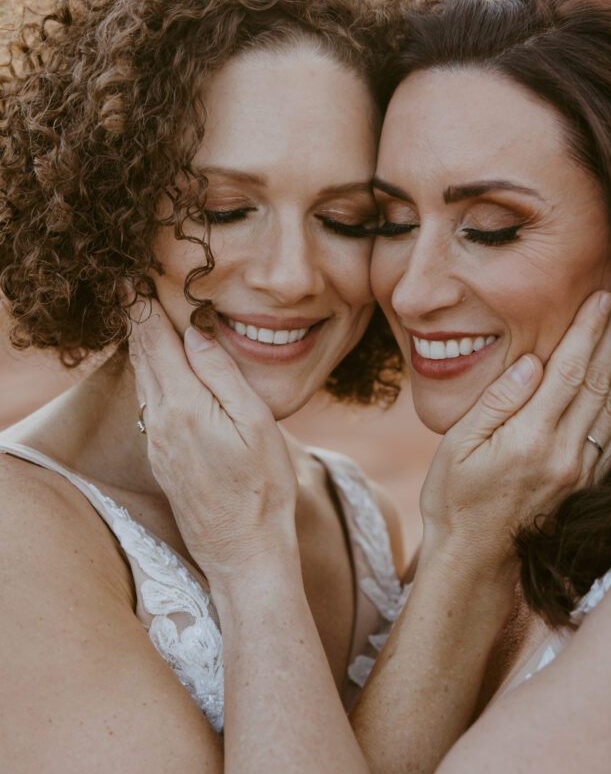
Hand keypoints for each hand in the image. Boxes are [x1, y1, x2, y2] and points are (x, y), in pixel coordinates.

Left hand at [128, 299, 298, 586]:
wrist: (243, 550)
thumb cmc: (261, 486)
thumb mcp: (255, 422)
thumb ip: (222, 374)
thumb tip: (196, 334)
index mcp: (183, 406)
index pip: (154, 343)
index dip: (142, 308)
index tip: (133, 279)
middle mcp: (160, 422)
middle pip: (141, 358)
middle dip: (136, 320)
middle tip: (131, 287)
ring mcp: (157, 442)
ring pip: (141, 380)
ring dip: (140, 346)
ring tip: (142, 317)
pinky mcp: (161, 458)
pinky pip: (148, 402)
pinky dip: (148, 373)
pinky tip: (158, 368)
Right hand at [419, 289, 610, 579]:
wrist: (474, 560)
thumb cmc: (455, 499)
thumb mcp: (458, 446)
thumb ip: (497, 402)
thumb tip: (533, 363)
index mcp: (530, 438)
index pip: (569, 371)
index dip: (589, 330)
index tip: (603, 297)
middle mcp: (564, 454)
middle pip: (599, 382)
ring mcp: (581, 471)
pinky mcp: (588, 484)